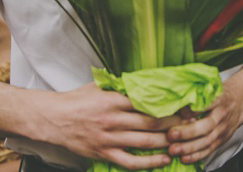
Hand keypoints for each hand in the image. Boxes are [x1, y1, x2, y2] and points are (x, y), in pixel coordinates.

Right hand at [24, 84, 178, 169]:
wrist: (53, 118)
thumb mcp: (99, 86)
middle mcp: (113, 119)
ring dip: (166, 142)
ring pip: (144, 142)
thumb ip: (120, 85)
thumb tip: (143, 80)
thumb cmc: (77, 100)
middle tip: (189, 122)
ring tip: (182, 140)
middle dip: (173, 123)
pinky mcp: (104, 153)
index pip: (147, 102)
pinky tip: (164, 160)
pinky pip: (130, 161)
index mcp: (113, 100)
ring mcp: (109, 138)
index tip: (183, 104)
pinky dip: (149, 162)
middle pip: (150, 123)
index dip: (168, 104)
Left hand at [166, 86, 242, 164]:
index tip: (179, 112)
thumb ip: (197, 93)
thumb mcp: (211, 87)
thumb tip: (175, 99)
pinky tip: (184, 158)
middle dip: (188, 132)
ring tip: (173, 149)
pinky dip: (196, 156)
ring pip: (207, 141)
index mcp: (219, 99)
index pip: (208, 104)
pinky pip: (209, 150)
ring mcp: (223, 129)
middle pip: (206, 126)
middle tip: (171, 134)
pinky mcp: (221, 140)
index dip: (194, 109)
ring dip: (189, 147)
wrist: (240, 102)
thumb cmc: (219, 93)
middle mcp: (222, 115)